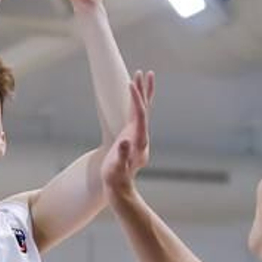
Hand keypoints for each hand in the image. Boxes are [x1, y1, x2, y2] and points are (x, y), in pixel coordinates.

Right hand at [100, 71, 155, 196]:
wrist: (120, 189)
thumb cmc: (116, 178)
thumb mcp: (117, 167)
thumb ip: (123, 155)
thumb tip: (126, 142)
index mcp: (139, 140)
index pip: (139, 115)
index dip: (136, 99)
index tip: (131, 84)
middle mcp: (142, 136)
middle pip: (145, 108)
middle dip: (144, 90)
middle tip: (144, 72)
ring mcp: (138, 136)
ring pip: (142, 110)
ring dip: (142, 93)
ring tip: (142, 76)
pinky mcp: (132, 137)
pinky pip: (136, 116)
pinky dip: (136, 103)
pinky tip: (134, 96)